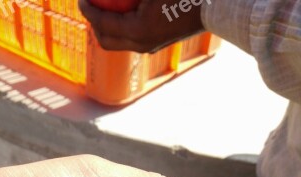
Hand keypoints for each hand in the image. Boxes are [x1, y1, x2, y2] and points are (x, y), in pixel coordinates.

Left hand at [79, 0, 203, 51]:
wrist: (212, 5)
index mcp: (137, 29)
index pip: (103, 24)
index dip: (88, 10)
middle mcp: (140, 43)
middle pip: (105, 40)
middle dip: (93, 24)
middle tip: (89, 6)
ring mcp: (148, 47)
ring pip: (117, 43)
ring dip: (106, 28)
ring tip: (103, 11)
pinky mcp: (155, 45)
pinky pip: (130, 39)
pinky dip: (120, 29)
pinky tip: (122, 14)